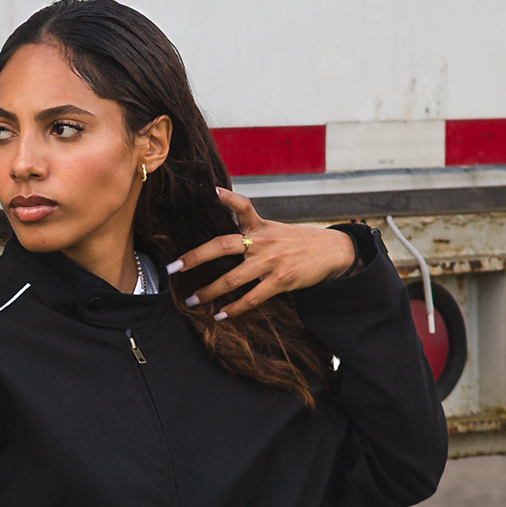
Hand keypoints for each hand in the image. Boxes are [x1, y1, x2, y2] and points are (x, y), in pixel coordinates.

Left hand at [170, 189, 357, 319]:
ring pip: (233, 279)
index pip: (243, 207)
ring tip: (192, 301)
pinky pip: (252, 298)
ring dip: (209, 292)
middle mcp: (263, 241)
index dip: (229, 198)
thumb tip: (225, 231)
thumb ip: (250, 228)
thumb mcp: (274, 228)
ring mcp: (271, 261)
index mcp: (260, 226)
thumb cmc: (296, 242)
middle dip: (195, 258)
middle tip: (173, 268)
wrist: (332, 252)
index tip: (213, 192)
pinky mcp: (281, 280)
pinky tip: (220, 315)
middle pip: (223, 245)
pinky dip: (234, 308)